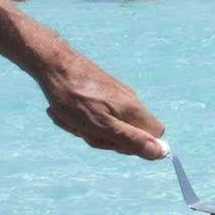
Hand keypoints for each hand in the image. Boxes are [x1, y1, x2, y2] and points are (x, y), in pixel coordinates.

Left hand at [35, 51, 166, 159]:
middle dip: (103, 138)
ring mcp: (115, 95)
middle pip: (128, 134)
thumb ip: (130, 139)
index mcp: (133, 109)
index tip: (112, 140)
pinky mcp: (100, 92)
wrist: (53, 63)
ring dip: (85, 128)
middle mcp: (129, 101)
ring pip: (107, 125)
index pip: (155, 135)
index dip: (136, 146)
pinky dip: (78, 118)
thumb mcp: (100, 125)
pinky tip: (63, 111)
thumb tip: (160, 152)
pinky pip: (95, 115)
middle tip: (84, 128)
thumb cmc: (74, 96)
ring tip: (68, 117)